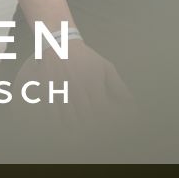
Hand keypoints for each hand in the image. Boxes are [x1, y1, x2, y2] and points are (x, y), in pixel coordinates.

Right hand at [16, 40, 135, 141]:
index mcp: (92, 84)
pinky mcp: (47, 89)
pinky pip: (51, 111)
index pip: (100, 111)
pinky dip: (56, 121)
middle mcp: (77, 88)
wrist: (60, 43)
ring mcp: (61, 89)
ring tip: (77, 133)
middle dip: (89, 128)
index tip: (104, 129)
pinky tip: (61, 125)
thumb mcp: (105, 67)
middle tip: (91, 135)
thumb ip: (118, 86)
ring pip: (68, 117)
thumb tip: (131, 103)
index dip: (103, 123)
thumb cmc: (85, 57)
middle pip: (85, 116)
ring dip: (73, 127)